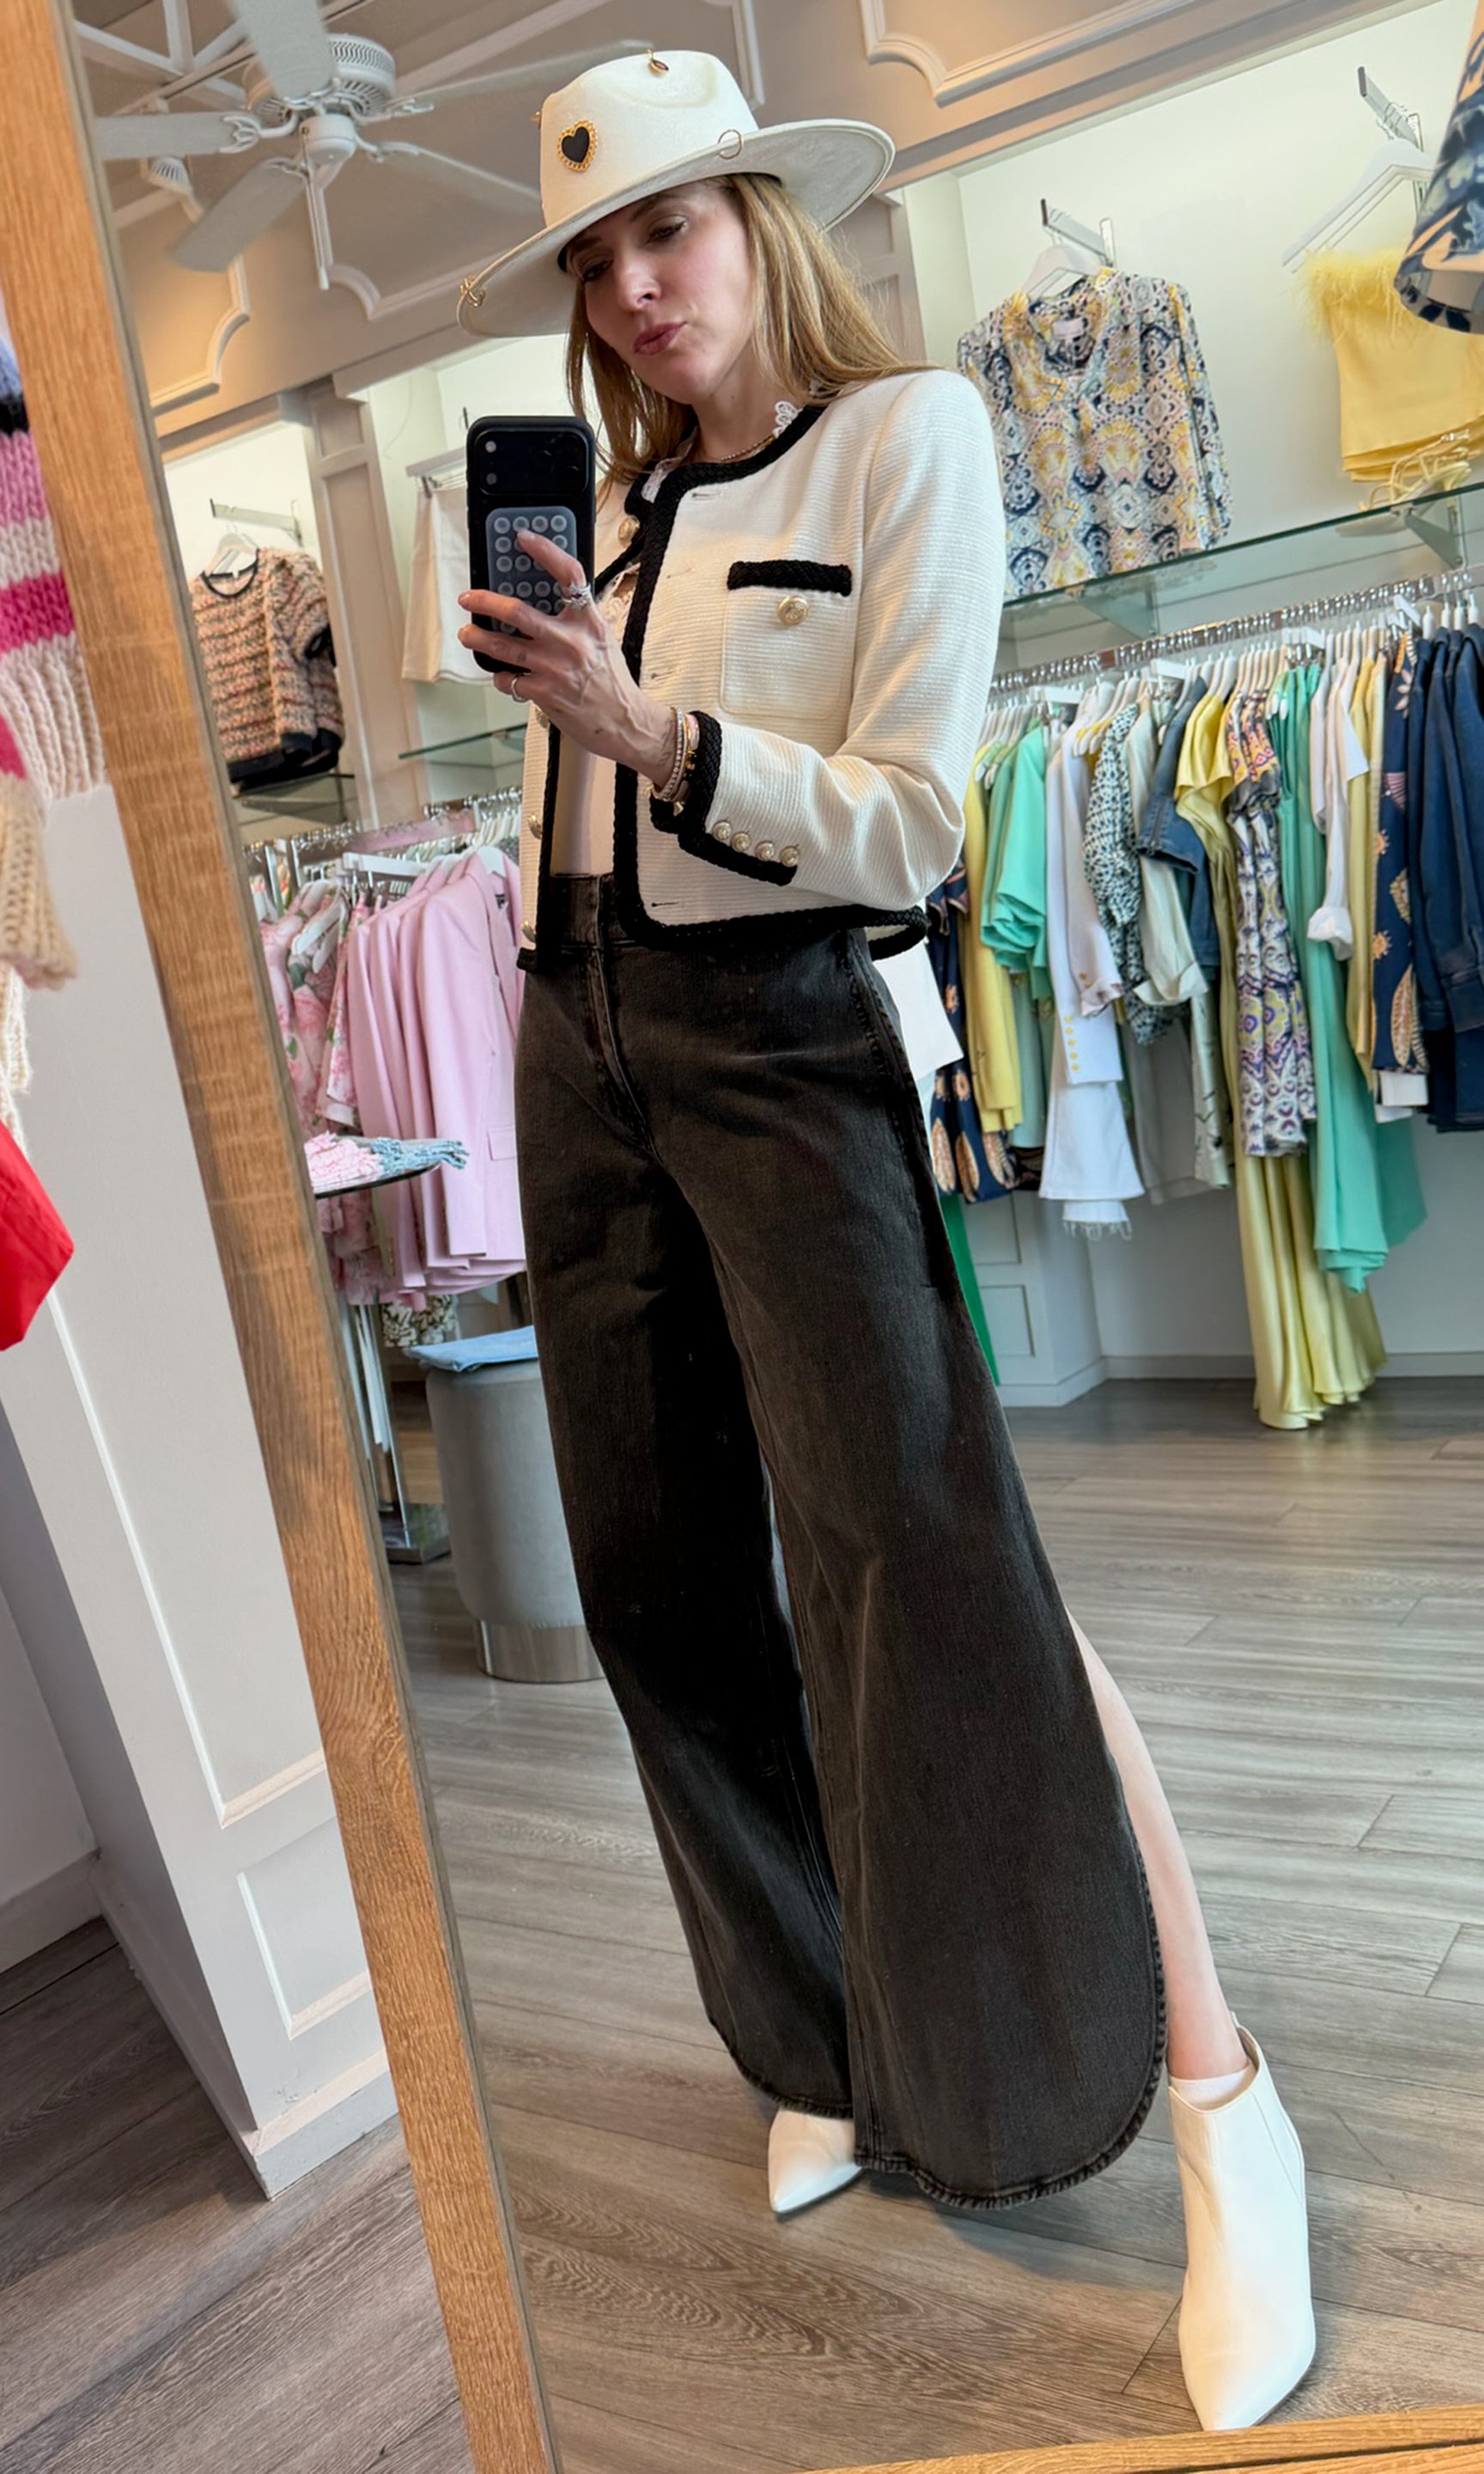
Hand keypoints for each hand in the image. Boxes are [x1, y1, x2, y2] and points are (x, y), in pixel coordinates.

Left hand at [457, 530, 672, 781]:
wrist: (625, 722)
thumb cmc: (613, 681)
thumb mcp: (601, 639)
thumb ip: (577, 619)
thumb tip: (545, 602)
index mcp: (588, 621)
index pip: (568, 574)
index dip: (544, 551)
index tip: (522, 538)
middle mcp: (571, 641)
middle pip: (518, 612)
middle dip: (485, 602)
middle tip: (467, 598)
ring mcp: (555, 668)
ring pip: (503, 646)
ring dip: (478, 638)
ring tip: (467, 634)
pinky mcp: (545, 693)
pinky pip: (509, 680)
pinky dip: (501, 677)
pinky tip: (504, 676)